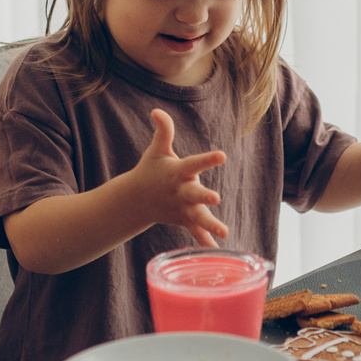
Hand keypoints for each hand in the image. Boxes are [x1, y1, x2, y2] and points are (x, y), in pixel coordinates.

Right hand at [125, 109, 228, 245]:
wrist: (136, 200)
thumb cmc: (151, 170)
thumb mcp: (156, 150)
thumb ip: (163, 131)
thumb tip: (157, 111)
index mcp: (177, 173)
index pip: (194, 163)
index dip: (207, 159)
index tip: (222, 155)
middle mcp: (180, 192)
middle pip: (194, 194)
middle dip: (204, 197)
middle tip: (216, 198)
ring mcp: (181, 208)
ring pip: (197, 217)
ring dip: (210, 225)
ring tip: (224, 232)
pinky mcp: (183, 220)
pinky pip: (195, 231)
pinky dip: (203, 240)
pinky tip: (217, 249)